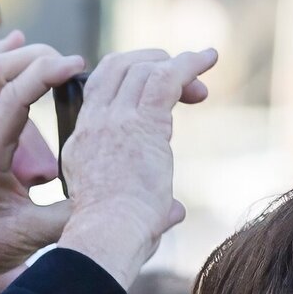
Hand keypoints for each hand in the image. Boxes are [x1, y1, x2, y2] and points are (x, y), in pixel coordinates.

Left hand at [0, 36, 79, 293]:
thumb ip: (69, 217)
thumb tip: (114, 201)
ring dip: (17, 54)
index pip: (13, 97)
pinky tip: (15, 40)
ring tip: (53, 54)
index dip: (46, 74)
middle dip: (36, 58)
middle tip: (74, 64)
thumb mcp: (29, 238)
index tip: (79, 65)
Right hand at [51, 46, 218, 286]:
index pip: (101, 90)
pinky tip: (208, 57)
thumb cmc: (118, 237)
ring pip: (142, 68)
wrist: (110, 237)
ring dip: (175, 63)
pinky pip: (166, 78)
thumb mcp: (126, 210)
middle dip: (152, 64)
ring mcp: (115, 120)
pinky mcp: (142, 122)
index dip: (130, 79)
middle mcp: (95, 123)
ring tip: (201, 63)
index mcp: (83, 142)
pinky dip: (190, 63)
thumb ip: (153, 203)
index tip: (162, 94)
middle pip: (118, 68)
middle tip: (183, 79)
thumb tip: (174, 211)